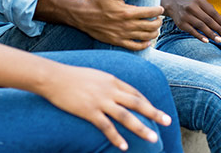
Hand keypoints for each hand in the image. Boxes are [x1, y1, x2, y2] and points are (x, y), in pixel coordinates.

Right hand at [35, 64, 171, 150]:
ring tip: (152, 138)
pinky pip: (106, 127)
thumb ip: (108, 84)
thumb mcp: (96, 75)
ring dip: (141, 128)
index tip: (155, 112)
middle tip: (167, 122)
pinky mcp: (88, 111)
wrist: (53, 77)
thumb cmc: (72, 76)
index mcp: (112, 80)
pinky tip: (124, 146)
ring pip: (126, 116)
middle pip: (137, 103)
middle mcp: (110, 90)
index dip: (147, 103)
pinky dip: (116, 137)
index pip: (135, 93)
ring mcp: (100, 101)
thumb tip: (117, 92)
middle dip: (154, 113)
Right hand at [72, 0, 163, 50]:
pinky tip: (147, 41)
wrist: (82, 16)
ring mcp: (122, 35)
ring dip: (154, 33)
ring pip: (145, 37)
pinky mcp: (118, 42)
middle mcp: (127, 25)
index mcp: (127, 11)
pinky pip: (135, 47)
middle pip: (151, 26)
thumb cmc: (97, 2)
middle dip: (158, 22)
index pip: (150, 12)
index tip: (160, 9)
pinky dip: (144, 45)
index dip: (158, 10)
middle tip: (159, 19)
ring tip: (155, 28)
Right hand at [166, 0, 220, 42]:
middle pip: (208, 20)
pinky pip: (192, 31)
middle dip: (218, 29)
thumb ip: (210, 11)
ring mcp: (186, 16)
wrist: (174, 5)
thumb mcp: (201, 3)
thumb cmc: (192, 6)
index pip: (213, 13)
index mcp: (199, 1)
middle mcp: (192, 7)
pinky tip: (207, 41)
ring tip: (219, 40)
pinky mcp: (181, 24)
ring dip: (211, 34)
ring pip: (201, 26)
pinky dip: (200, 36)